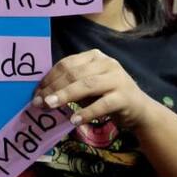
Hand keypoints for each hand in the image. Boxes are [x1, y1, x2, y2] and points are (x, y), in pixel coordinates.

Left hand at [32, 49, 158, 129]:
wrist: (139, 110)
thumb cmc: (107, 96)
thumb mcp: (88, 86)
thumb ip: (70, 85)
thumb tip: (42, 94)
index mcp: (94, 56)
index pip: (66, 64)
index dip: (49, 78)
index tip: (36, 92)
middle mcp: (107, 63)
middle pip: (74, 74)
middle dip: (54, 88)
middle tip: (39, 102)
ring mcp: (117, 78)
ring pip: (86, 85)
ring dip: (65, 96)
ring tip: (50, 106)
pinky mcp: (125, 96)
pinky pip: (102, 104)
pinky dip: (86, 112)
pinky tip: (74, 120)